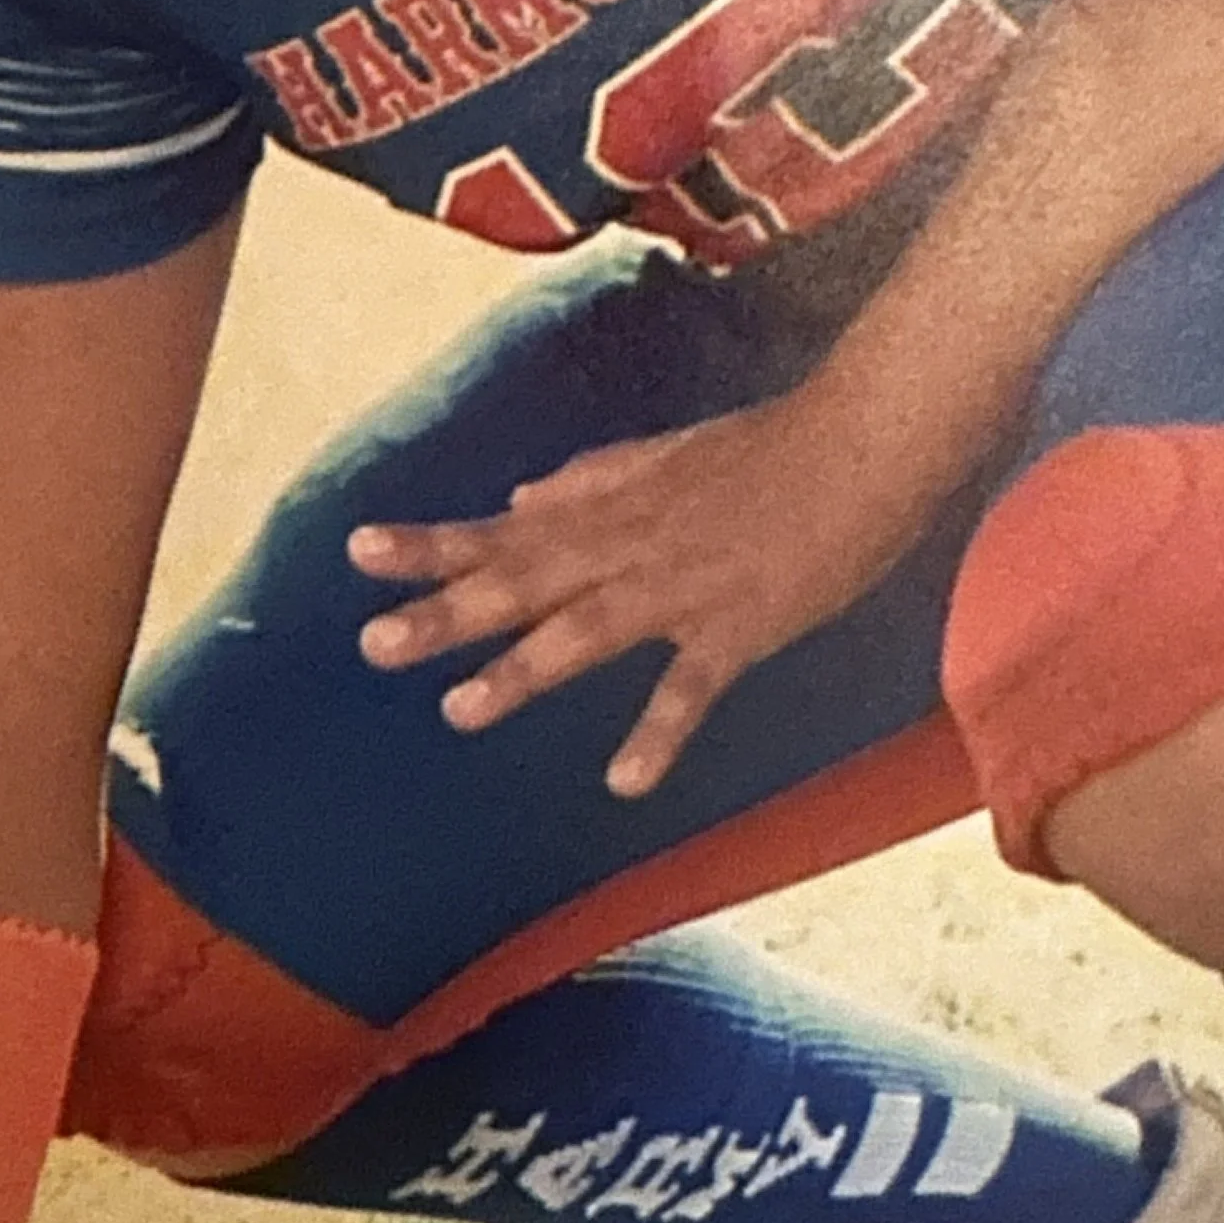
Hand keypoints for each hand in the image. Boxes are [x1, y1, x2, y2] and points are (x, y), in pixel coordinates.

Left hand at [348, 392, 927, 795]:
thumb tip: (522, 499)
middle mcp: (629, 546)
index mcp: (610, 508)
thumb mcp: (666, 453)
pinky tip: (624, 782)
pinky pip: (692, 687)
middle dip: (446, 613)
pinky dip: (659, 732)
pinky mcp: (741, 627)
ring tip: (459, 710)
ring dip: (523, 672)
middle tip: (373, 644)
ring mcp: (682, 589)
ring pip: (587, 632)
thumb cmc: (770, 445)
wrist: (864, 441)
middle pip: (524, 582)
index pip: (504, 529)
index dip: (433, 544)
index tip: (359, 550)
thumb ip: (591, 477)